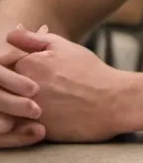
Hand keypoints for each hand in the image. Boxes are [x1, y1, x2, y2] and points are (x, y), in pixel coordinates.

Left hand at [6, 27, 129, 142]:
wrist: (112, 102)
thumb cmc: (91, 73)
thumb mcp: (65, 48)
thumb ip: (35, 40)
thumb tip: (12, 32)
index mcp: (29, 64)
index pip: (1, 64)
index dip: (8, 66)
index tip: (21, 71)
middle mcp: (23, 87)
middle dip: (7, 86)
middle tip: (36, 87)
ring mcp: (26, 110)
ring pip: (3, 107)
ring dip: (9, 104)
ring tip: (33, 102)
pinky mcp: (32, 130)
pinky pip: (10, 128)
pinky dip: (13, 122)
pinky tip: (27, 118)